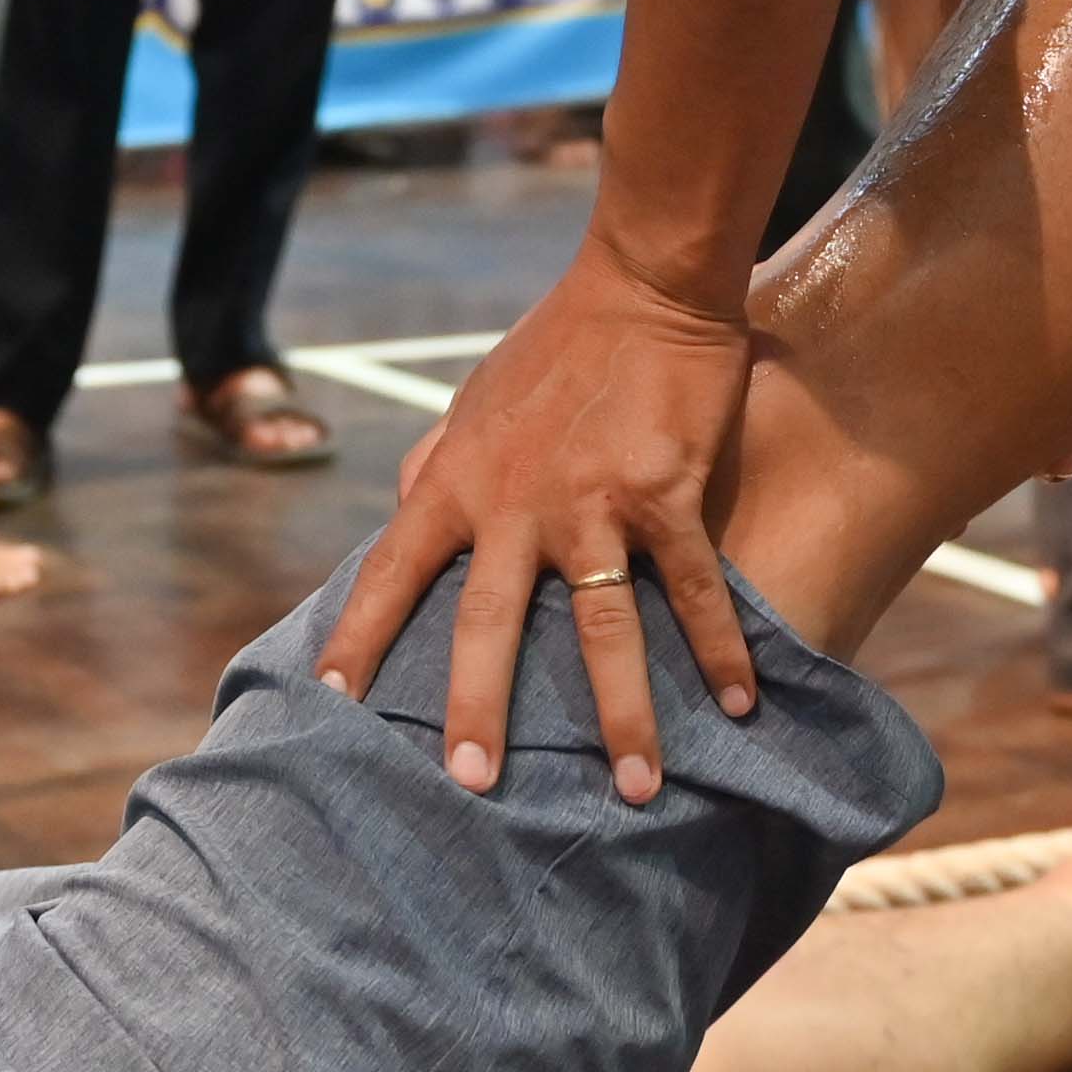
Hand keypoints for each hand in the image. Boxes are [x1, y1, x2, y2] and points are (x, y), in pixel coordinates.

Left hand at [321, 224, 763, 802]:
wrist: (642, 282)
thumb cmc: (555, 343)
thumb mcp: (471, 400)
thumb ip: (435, 459)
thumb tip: (398, 501)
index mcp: (457, 479)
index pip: (391, 569)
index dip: (358, 634)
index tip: (330, 697)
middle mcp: (513, 502)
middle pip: (485, 623)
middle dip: (477, 709)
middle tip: (471, 783)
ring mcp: (590, 500)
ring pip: (600, 627)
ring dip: (622, 714)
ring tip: (638, 788)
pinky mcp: (665, 492)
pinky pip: (692, 588)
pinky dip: (720, 647)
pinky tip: (741, 701)